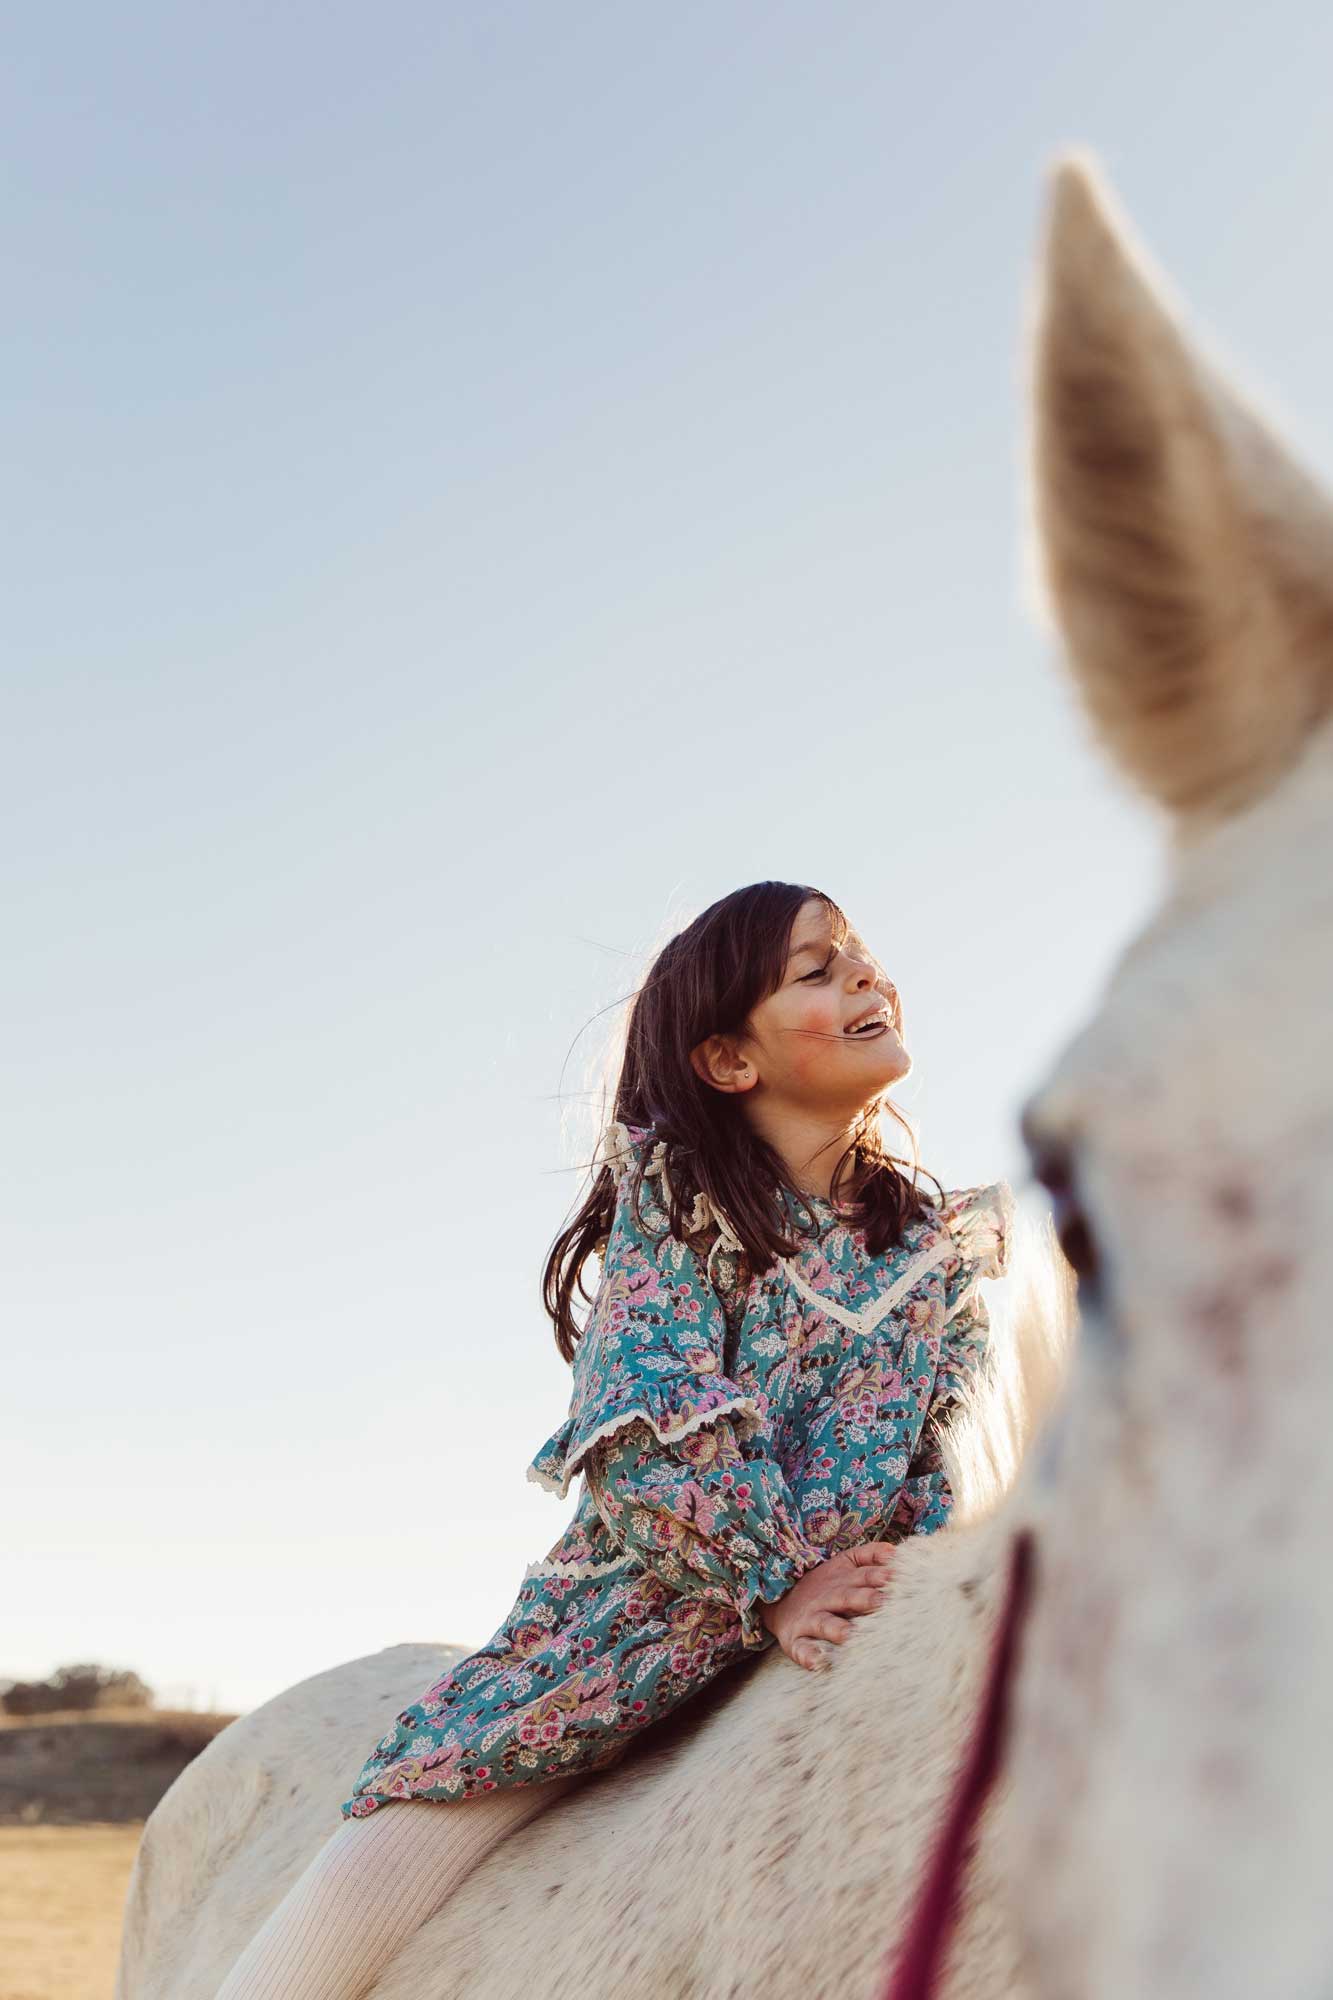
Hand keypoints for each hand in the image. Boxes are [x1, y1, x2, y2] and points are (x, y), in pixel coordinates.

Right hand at [760, 1541, 896, 1671]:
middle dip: (863, 1599)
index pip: (863, 1575)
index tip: (893, 1577)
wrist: (781, 1601)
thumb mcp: (844, 1562)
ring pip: (824, 1624)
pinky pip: (801, 1648)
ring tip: (849, 1634)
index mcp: (843, 1580)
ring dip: (836, 1629)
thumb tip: (895, 1551)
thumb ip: (870, 1554)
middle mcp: (827, 1599)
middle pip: (847, 1597)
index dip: (877, 1576)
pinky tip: (818, 1661)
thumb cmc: (826, 1585)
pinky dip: (809, 1655)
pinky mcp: (796, 1640)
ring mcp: (811, 1619)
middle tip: (880, 1602)